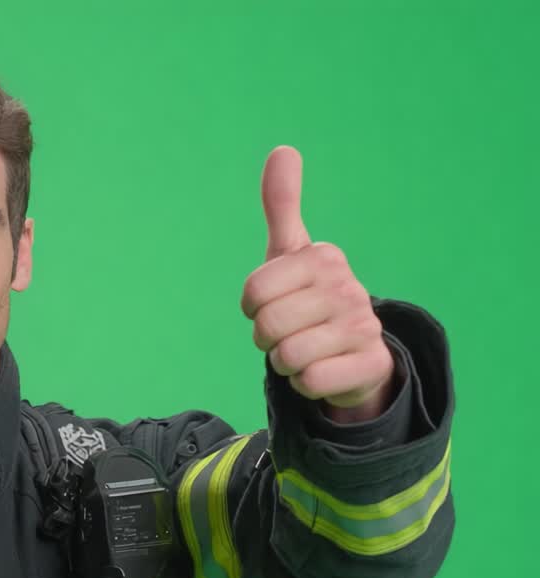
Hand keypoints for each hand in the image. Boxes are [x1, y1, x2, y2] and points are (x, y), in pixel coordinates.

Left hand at [240, 146, 393, 418]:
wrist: (351, 352)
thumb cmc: (308, 297)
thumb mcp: (291, 253)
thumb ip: (282, 204)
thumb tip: (283, 148)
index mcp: (324, 258)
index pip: (253, 291)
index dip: (252, 307)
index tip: (271, 303)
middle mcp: (349, 288)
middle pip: (268, 326)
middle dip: (266, 337)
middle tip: (287, 332)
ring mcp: (364, 327)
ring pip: (288, 356)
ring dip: (285, 361)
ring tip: (305, 349)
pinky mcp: (371, 365)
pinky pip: (310, 382)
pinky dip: (304, 383)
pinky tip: (321, 370)